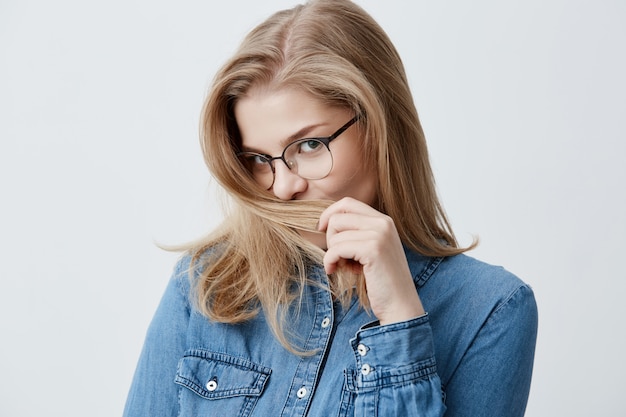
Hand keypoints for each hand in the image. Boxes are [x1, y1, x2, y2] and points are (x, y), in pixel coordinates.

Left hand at [317, 197, 424, 324]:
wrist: (400, 305)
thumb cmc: (380, 281)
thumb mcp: (369, 250)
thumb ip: (356, 233)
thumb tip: (326, 221)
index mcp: (384, 220)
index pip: (347, 203)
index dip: (329, 214)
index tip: (322, 230)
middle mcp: (383, 223)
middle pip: (338, 217)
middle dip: (330, 238)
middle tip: (337, 257)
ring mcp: (379, 235)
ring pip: (335, 234)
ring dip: (332, 253)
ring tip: (343, 267)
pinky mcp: (373, 249)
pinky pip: (336, 248)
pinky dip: (329, 261)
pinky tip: (335, 271)